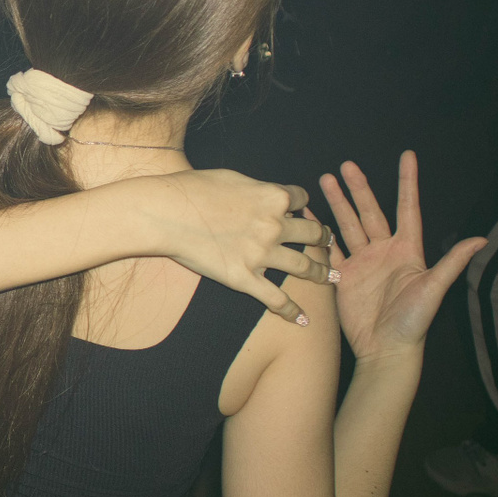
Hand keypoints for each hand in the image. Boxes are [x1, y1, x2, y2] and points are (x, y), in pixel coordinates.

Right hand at [137, 170, 330, 322]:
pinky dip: (292, 310)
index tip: (298, 210)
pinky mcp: (244, 279)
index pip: (301, 199)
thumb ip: (254, 189)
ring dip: (321, 273)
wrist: (167, 212)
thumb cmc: (192, 189)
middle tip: (329, 243)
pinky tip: (303, 319)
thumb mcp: (231, 177)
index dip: (301, 204)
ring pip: (304, 266)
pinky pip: (276, 298)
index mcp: (272, 197)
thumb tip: (262, 194)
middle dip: (323, 237)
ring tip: (331, 277)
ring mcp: (261, 254)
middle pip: (312, 233)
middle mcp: (274, 226)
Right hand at [320, 153, 485, 359]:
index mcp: (408, 250)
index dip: (408, 182)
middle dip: (358, 188)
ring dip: (337, 203)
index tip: (407, 156)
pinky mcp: (343, 277)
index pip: (408, 208)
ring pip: (348, 225)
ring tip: (324, 180)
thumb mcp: (434, 289)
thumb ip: (453, 262)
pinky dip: (319, 232)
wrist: (386, 350)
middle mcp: (384, 252)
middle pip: (370, 212)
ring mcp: (363, 263)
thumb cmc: (414, 322)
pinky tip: (310, 215)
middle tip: (346, 166)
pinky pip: (330, 249)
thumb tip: (482, 240)